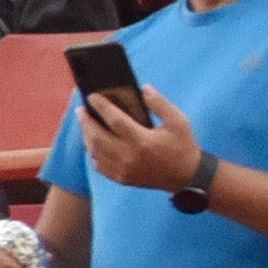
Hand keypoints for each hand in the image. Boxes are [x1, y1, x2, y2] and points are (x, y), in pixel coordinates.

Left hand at [78, 84, 205, 193]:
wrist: (186, 176)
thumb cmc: (183, 146)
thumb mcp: (178, 121)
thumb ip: (160, 104)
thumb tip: (143, 89)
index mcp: (142, 141)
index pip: (115, 120)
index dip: (101, 106)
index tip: (92, 96)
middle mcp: (129, 156)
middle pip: (98, 137)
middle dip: (86, 122)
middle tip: (81, 111)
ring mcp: (124, 170)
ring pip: (95, 152)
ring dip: (87, 136)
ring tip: (85, 124)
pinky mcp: (122, 178)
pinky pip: (100, 166)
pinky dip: (93, 154)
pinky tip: (93, 144)